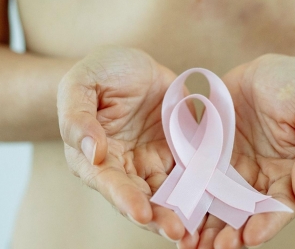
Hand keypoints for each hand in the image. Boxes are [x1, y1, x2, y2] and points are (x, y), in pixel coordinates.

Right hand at [57, 46, 185, 242]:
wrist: (132, 62)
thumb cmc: (99, 72)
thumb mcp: (81, 84)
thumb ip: (77, 117)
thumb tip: (92, 152)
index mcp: (93, 157)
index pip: (109, 183)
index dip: (125, 199)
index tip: (141, 213)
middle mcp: (123, 168)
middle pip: (141, 199)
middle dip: (158, 218)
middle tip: (177, 232)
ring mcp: (152, 163)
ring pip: (167, 196)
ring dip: (182, 214)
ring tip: (197, 232)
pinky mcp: (178, 154)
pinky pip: (192, 175)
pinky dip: (203, 192)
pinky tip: (217, 205)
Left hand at [180, 54, 294, 248]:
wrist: (271, 67)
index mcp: (292, 175)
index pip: (281, 207)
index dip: (268, 224)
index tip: (251, 237)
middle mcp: (261, 180)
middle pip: (246, 216)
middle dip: (231, 234)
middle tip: (214, 247)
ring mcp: (234, 171)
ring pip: (218, 206)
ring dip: (205, 226)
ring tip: (188, 243)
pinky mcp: (210, 157)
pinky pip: (197, 180)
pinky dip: (186, 199)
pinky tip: (171, 211)